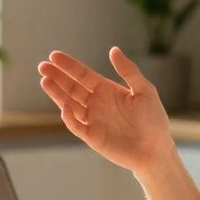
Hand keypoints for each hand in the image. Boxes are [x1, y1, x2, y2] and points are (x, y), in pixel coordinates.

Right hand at [37, 47, 173, 174]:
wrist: (156, 150)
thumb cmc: (154, 119)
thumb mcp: (145, 90)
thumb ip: (128, 71)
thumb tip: (113, 50)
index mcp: (107, 89)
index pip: (83, 75)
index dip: (69, 66)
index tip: (54, 56)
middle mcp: (96, 103)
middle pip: (71, 87)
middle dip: (57, 77)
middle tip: (43, 66)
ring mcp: (92, 120)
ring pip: (69, 104)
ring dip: (57, 93)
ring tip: (45, 80)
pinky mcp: (91, 137)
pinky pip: (76, 125)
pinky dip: (68, 116)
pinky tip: (64, 105)